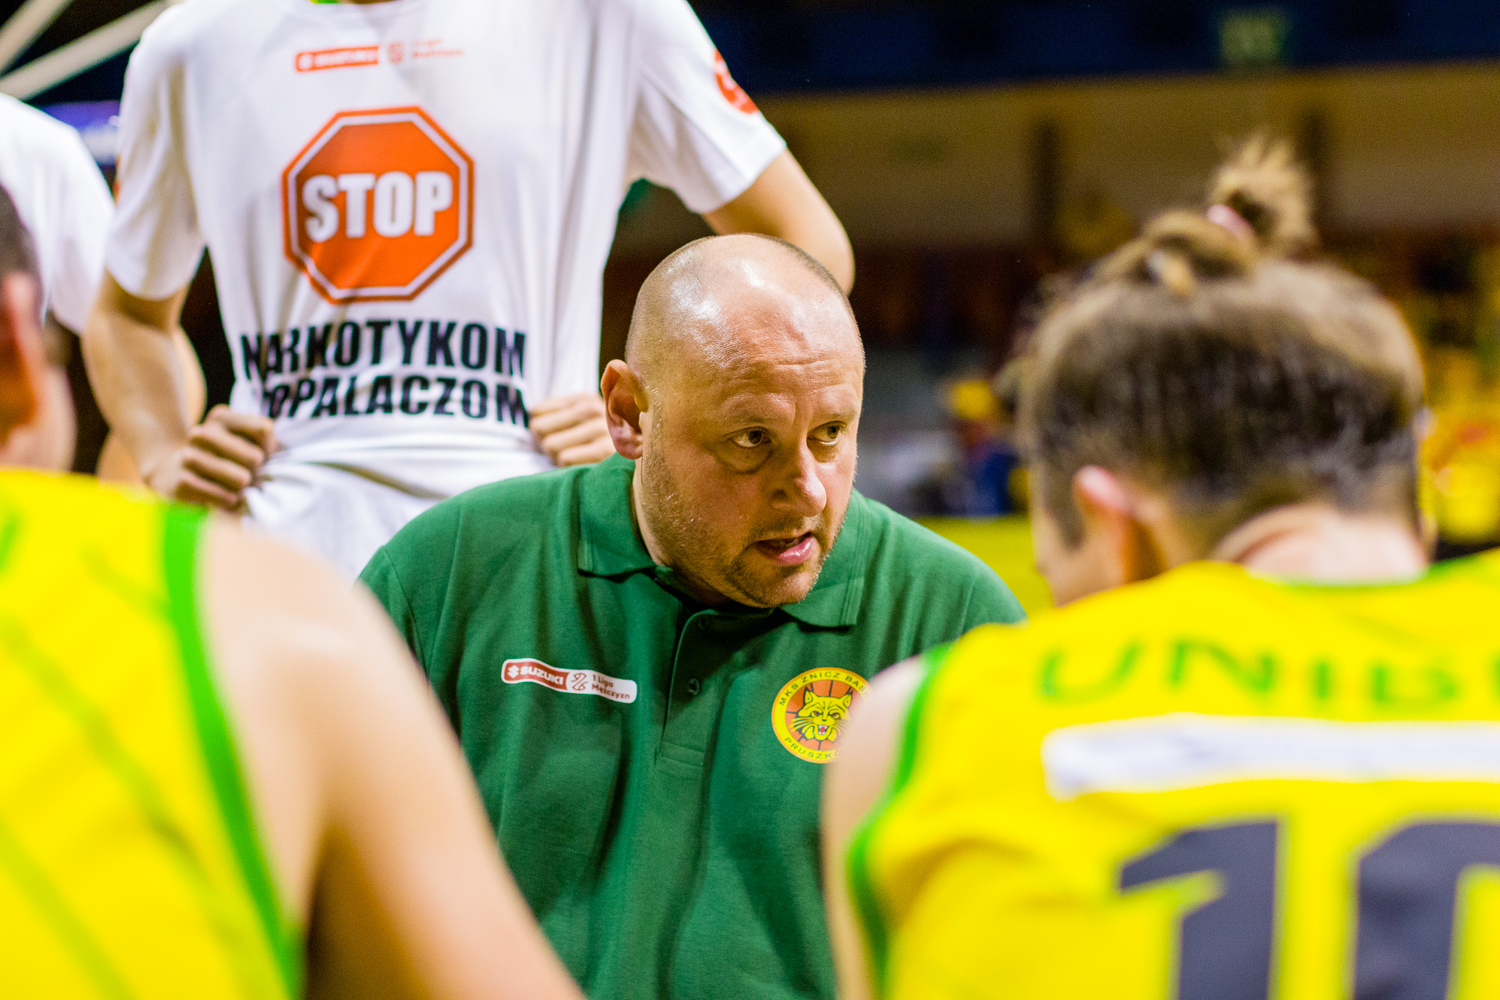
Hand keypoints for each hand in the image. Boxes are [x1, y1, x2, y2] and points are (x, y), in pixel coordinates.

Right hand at [142, 404, 276, 509]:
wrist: (171, 474)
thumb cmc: (221, 459)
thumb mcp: (242, 440)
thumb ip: (264, 441)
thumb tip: (266, 459)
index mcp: (220, 417)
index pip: (264, 429)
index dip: (269, 447)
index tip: (261, 454)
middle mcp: (202, 434)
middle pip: (255, 457)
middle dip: (256, 471)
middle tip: (246, 475)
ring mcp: (189, 458)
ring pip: (241, 479)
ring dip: (243, 488)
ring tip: (233, 487)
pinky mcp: (182, 483)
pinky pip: (226, 497)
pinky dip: (230, 501)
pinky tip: (222, 497)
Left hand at [530, 393, 613, 466]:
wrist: (636, 457)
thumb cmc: (599, 442)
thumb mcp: (580, 420)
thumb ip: (555, 413)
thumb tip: (532, 417)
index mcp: (584, 399)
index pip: (536, 411)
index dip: (539, 429)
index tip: (553, 436)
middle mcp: (593, 408)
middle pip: (539, 428)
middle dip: (545, 443)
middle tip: (562, 450)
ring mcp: (601, 429)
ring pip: (550, 445)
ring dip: (557, 457)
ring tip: (575, 458)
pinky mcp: (605, 451)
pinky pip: (565, 459)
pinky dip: (569, 467)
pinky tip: (583, 466)